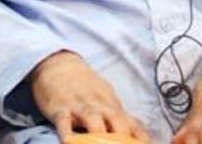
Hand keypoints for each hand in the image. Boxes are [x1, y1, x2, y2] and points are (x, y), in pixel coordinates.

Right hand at [29, 50, 149, 142]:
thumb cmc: (86, 87)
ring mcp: (80, 105)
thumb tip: (139, 138)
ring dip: (99, 135)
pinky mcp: (60, 108)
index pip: (132, 124)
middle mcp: (99, 105)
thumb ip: (120, 118)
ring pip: (93, 119)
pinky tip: (69, 141)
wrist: (60, 66)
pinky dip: (67, 132)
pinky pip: (64, 121)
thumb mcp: (106, 99)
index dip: (141, 138)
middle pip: (116, 120)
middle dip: (123, 138)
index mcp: (112, 105)